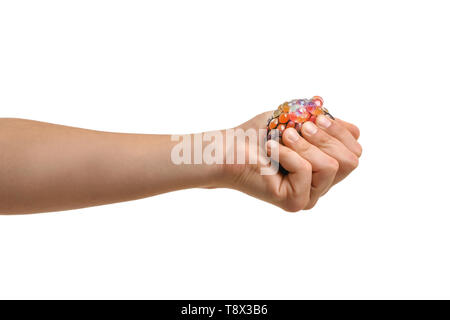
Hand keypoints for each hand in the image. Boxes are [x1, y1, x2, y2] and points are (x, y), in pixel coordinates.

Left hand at [220, 111, 361, 211]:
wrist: (230, 148)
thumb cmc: (258, 134)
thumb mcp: (297, 120)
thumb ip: (326, 125)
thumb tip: (355, 130)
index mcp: (325, 165)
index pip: (355, 150)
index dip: (340, 131)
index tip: (316, 117)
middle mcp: (321, 184)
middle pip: (351, 160)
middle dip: (325, 137)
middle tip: (298, 128)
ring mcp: (309, 196)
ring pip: (331, 166)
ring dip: (304, 145)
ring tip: (282, 139)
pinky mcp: (295, 202)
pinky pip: (307, 171)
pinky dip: (287, 154)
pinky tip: (271, 151)